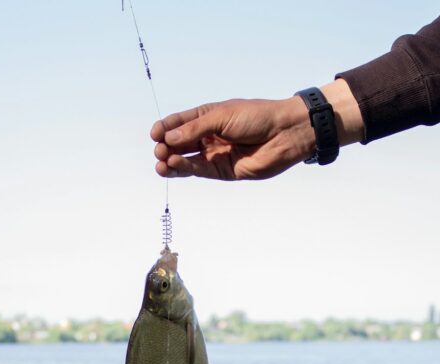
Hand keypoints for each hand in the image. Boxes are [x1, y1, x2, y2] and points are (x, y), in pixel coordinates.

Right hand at [151, 79, 363, 180]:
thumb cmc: (256, 117)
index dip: (165, 128)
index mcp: (207, 117)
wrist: (284, 134)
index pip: (179, 123)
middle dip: (166, 146)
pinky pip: (198, 170)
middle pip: (179, 143)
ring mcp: (214, 154)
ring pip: (185, 159)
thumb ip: (195, 128)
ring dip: (170, 161)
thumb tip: (169, 138)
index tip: (155, 134)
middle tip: (160, 149)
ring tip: (161, 162)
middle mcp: (208, 136)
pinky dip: (184, 168)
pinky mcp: (222, 171)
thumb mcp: (222, 116)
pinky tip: (174, 165)